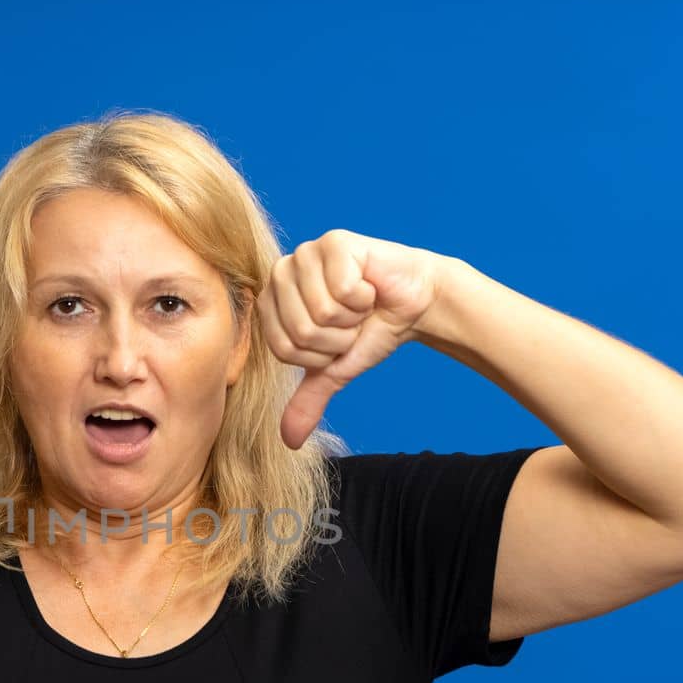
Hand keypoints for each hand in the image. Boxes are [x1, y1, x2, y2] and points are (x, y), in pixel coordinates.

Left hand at [258, 229, 445, 448]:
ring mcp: (305, 253)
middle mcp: (281, 273)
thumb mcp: (334, 370)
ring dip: (352, 318)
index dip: (319, 356)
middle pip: (300, 332)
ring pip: (321, 312)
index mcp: (270, 302)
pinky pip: (343, 290)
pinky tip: (368, 286)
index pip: (283, 350)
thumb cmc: (368, 331)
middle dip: (337, 339)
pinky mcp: (334, 241)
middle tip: (351, 321)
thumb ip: (308, 399)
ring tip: (359, 304)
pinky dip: (364, 297)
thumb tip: (290, 441)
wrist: (412, 304)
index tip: (336, 339)